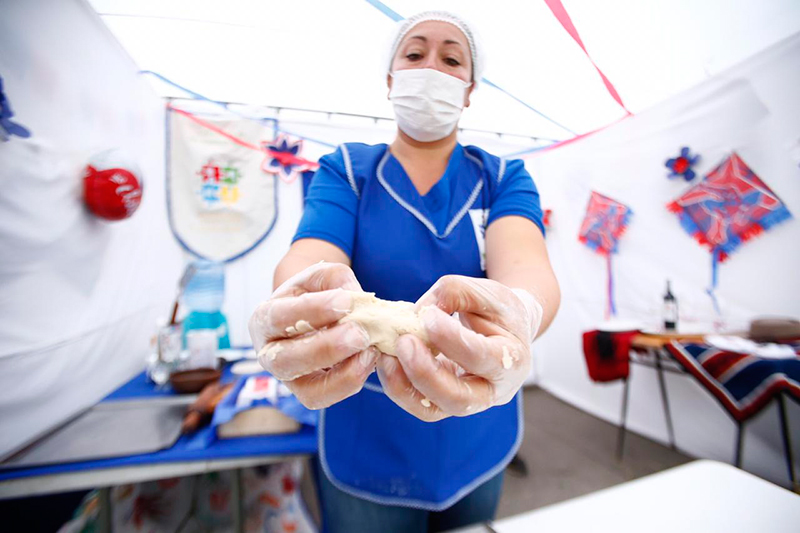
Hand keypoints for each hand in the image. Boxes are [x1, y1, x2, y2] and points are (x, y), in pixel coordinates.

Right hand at [248, 262, 378, 408]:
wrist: (319, 317)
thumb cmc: (316, 294)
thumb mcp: (322, 277)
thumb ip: (335, 279)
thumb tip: (353, 298)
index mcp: (264, 319)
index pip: (278, 317)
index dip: (311, 310)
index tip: (345, 302)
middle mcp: (269, 354)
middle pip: (286, 360)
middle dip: (326, 348)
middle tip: (359, 334)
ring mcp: (288, 379)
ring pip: (306, 389)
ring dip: (342, 373)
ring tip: (369, 351)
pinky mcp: (309, 393)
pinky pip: (326, 398)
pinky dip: (349, 382)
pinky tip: (368, 361)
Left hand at [377, 275, 542, 421]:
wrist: (503, 329)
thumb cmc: (496, 309)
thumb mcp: (484, 290)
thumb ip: (454, 292)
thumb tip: (419, 313)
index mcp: (512, 360)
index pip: (481, 357)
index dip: (451, 339)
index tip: (427, 316)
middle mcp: (493, 391)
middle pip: (458, 399)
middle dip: (424, 373)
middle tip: (403, 342)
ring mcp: (467, 402)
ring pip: (432, 410)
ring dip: (403, 385)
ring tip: (386, 355)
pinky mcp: (443, 402)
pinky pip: (418, 405)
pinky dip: (398, 385)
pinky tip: (387, 360)